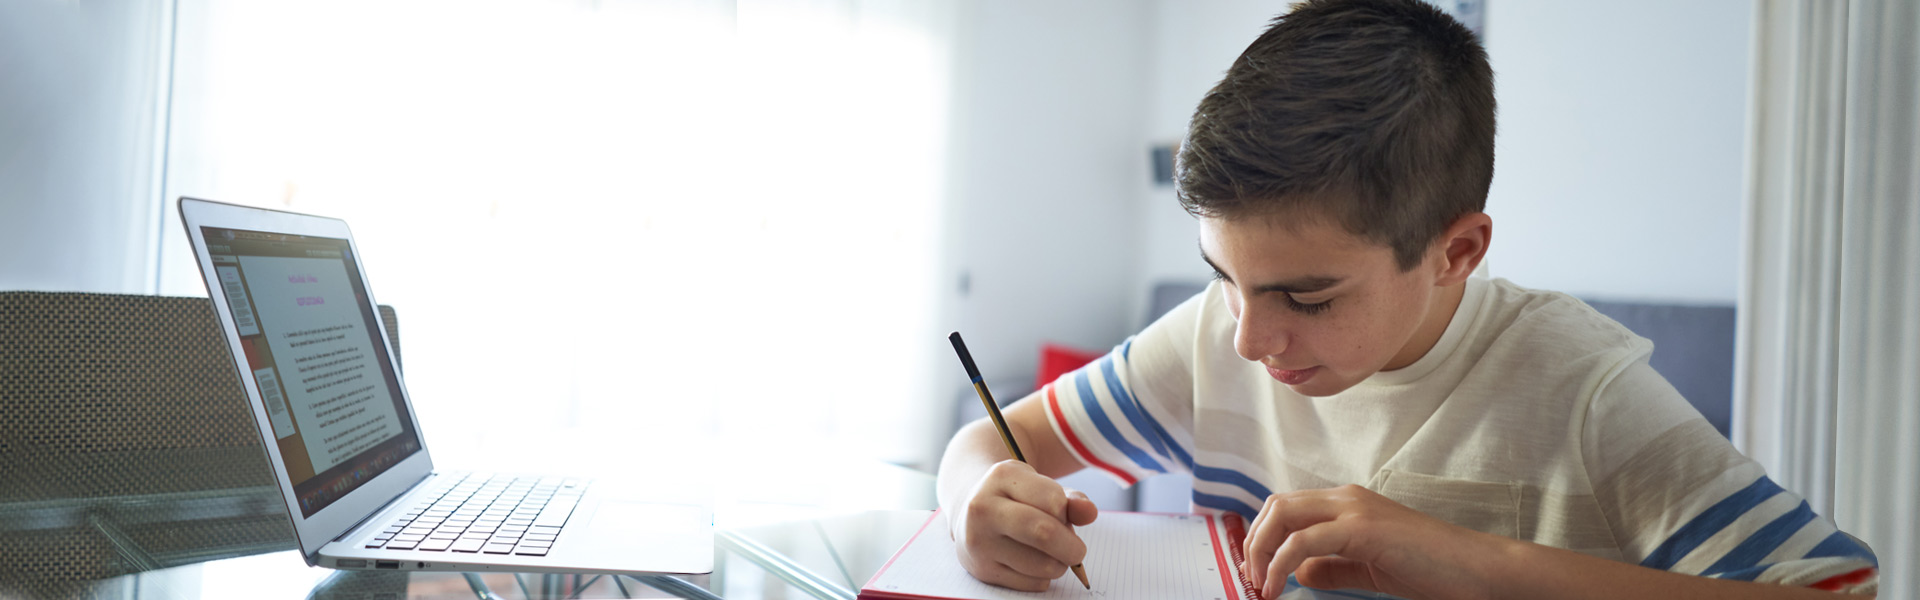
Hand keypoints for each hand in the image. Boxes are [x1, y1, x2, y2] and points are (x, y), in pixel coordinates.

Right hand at [950, 460, 1099, 590]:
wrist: (969, 509)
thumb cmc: (1015, 497)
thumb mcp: (1040, 486)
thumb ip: (1070, 499)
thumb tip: (1089, 512)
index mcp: (1001, 477)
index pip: (1053, 501)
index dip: (1066, 512)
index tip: (1062, 515)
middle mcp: (983, 507)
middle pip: (1044, 533)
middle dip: (1072, 547)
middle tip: (1077, 550)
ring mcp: (979, 541)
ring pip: (1043, 565)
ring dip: (1059, 564)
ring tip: (1050, 553)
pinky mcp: (981, 570)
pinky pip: (1032, 583)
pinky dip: (1043, 577)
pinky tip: (1032, 563)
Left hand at [1243, 484, 1502, 599]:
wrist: (1477, 570)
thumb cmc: (1432, 568)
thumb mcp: (1369, 568)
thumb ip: (1333, 566)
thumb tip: (1298, 571)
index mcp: (1348, 504)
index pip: (1287, 508)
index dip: (1262, 537)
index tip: (1255, 572)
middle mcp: (1347, 498)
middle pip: (1277, 505)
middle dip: (1254, 542)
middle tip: (1252, 579)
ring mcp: (1355, 509)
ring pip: (1284, 515)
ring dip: (1261, 552)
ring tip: (1262, 586)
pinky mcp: (1363, 528)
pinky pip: (1305, 540)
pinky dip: (1282, 563)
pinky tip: (1280, 586)